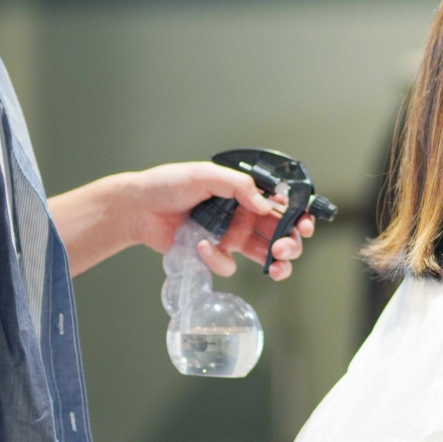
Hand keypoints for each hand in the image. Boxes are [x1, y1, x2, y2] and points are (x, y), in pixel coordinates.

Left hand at [125, 162, 315, 279]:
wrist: (138, 208)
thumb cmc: (168, 184)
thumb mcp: (205, 175)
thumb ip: (238, 185)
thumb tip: (266, 204)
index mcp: (245, 193)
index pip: (281, 205)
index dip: (298, 217)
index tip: (304, 226)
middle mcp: (242, 215)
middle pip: (279, 233)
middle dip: (289, 244)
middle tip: (283, 249)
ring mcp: (230, 237)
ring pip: (263, 255)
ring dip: (275, 263)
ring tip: (274, 266)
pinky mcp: (213, 255)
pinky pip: (228, 265)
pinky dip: (218, 260)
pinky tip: (202, 246)